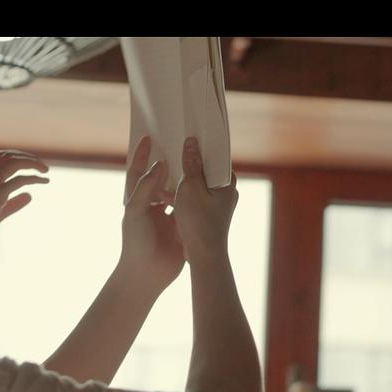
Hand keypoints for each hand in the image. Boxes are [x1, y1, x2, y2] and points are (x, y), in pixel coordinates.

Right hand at [0, 149, 48, 265]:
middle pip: (7, 155)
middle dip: (27, 157)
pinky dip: (34, 178)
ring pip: (14, 162)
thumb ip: (14, 202)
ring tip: (46, 170)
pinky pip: (20, 180)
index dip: (15, 155)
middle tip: (42, 166)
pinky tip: (45, 182)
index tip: (30, 162)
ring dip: (32, 163)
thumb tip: (29, 195)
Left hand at [119, 136, 185, 291]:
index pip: (137, 171)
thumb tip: (160, 165)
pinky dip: (195, 197)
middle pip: (159, 178)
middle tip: (178, 144)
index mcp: (136, 200)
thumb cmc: (136, 243)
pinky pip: (188, 207)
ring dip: (184, 178)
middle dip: (167, 162)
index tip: (149, 136)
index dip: (142, 154)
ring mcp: (165, 216)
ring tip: (195, 160)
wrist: (147, 275)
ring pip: (175, 191)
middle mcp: (150, 205)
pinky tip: (205, 185)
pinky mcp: (179, 226)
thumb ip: (145, 187)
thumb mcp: (136, 212)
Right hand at [172, 136, 237, 263]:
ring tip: (164, 174)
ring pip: (198, 184)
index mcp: (227, 180)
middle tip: (171, 151)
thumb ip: (191, 164)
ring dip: (182, 180)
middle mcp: (227, 190)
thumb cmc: (199, 222)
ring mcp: (219, 203)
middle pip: (206, 168)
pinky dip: (182, 195)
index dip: (199, 145)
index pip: (214, 154)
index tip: (184, 136)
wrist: (205, 256)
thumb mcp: (190, 188)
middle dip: (188, 162)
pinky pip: (195, 197)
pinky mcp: (209, 214)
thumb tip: (191, 142)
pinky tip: (164, 194)